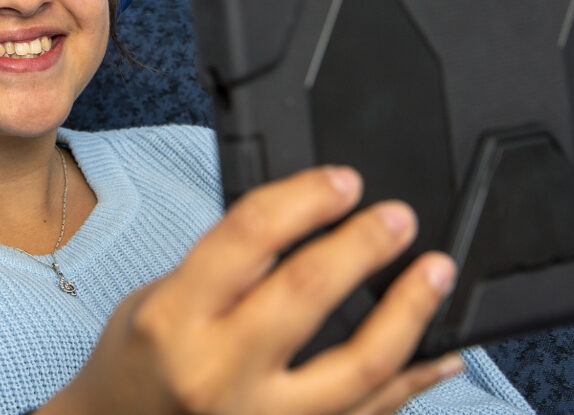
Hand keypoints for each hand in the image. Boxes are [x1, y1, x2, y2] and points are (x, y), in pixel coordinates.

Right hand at [43, 167, 461, 414]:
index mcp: (173, 318)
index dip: (304, 199)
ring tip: (436, 272)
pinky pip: (368, 414)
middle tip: (397, 218)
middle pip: (305, 293)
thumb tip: (302, 226)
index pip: (246, 238)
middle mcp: (217, 371)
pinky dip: (412, 382)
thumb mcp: (154, 298)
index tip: (342, 182)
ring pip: (357, 367)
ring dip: (407, 313)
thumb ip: (221, 268)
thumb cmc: (134, 363)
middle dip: (363, 246)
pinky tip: (439, 353)